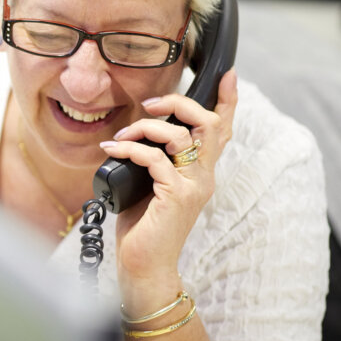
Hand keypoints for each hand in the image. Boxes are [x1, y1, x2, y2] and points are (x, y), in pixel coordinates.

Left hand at [100, 69, 237, 312]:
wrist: (143, 267)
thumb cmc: (143, 227)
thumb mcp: (150, 185)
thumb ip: (154, 160)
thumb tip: (135, 132)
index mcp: (201, 173)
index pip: (223, 131)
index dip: (228, 101)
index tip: (228, 74)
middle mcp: (204, 177)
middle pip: (209, 124)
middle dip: (180, 104)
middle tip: (151, 104)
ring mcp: (193, 187)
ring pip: (180, 136)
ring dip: (146, 127)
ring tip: (121, 134)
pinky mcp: (176, 197)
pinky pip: (154, 158)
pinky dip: (130, 148)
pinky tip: (113, 149)